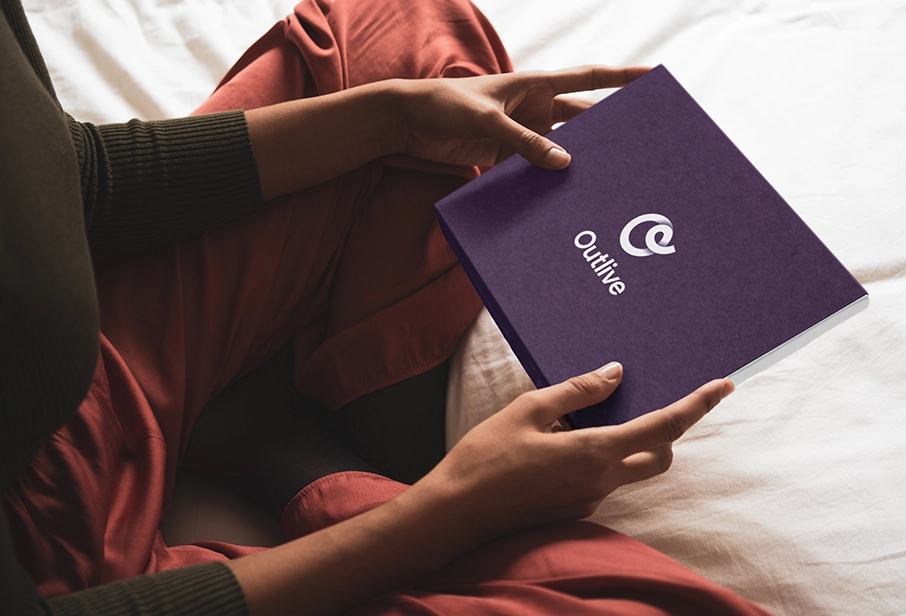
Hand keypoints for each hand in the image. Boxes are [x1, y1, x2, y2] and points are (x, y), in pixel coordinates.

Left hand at [394, 65, 648, 169]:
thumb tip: (565, 164)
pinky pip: (532, 171)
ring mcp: (520, 134)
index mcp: (535, 85)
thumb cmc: (443, 105)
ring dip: (573, 166)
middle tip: (635, 153)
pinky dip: (544, 185)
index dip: (621, 79)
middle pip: (581, 121)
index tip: (653, 79)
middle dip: (606, 135)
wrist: (406, 121)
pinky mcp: (504, 158)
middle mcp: (534, 108)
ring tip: (601, 186)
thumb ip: (524, 141)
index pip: (588, 79)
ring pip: (558, 151)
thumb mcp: (487, 120)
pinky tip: (559, 203)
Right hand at [424, 362, 733, 542]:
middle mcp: (601, 481)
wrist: (456, 512)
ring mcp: (589, 500)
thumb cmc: (485, 458)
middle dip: (668, 429)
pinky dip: (600, 455)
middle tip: (652, 399)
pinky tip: (562, 439)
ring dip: (630, 442)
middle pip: (661, 456)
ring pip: (631, 468)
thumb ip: (577, 391)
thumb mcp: (527, 410)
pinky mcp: (574, 508)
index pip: (663, 428)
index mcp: (594, 453)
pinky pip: (603, 477)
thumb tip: (615, 374)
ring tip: (590, 413)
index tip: (723, 387)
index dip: (697, 406)